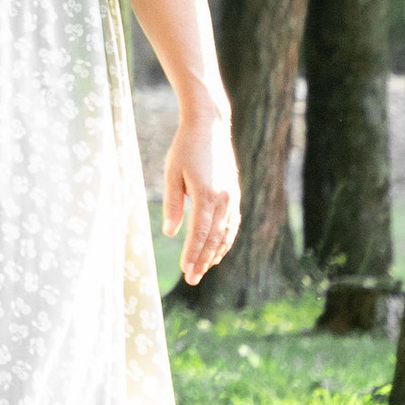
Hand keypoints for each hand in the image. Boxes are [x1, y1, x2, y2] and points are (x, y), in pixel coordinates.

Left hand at [163, 101, 240, 286]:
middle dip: (203, 261)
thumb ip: (172, 205)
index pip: (199, 235)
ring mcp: (232, 197)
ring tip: (204, 270)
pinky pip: (232, 223)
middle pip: (213, 239)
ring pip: (226, 233)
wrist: (210, 126)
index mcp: (207, 196)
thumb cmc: (185, 148)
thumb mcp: (172, 174)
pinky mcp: (234, 193)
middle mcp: (224, 199)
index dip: (192, 255)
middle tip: (192, 279)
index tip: (185, 272)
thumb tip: (170, 233)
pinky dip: (226, 239)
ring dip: (215, 254)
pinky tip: (218, 249)